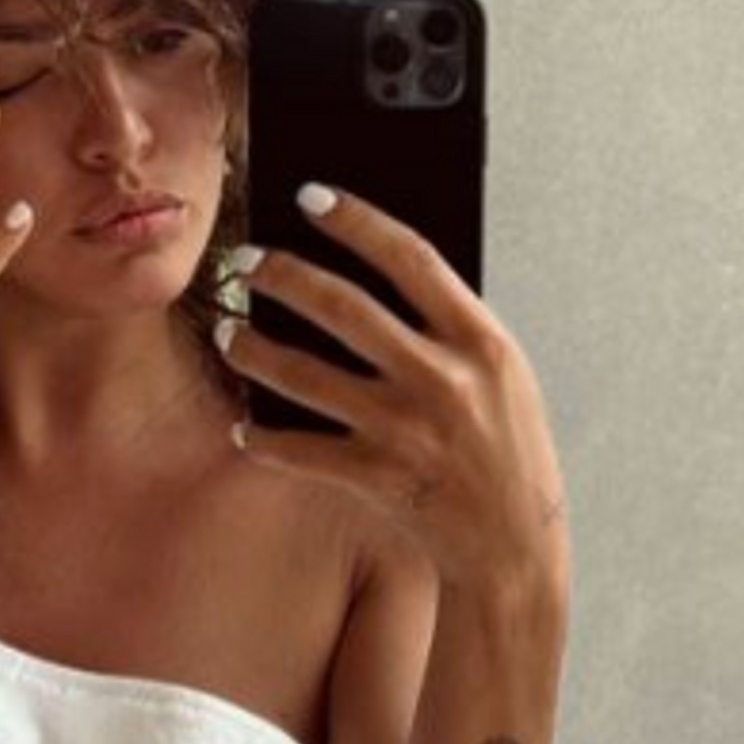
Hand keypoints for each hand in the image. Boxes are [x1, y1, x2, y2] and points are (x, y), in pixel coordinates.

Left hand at [223, 186, 569, 595]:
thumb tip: (374, 272)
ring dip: (254, 348)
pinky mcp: (379, 478)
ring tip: (228, 332)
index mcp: (482, 342)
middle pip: (343, 306)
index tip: (310, 196)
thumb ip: (449, 327)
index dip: (357, 219)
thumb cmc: (505, 448)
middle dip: (281, 274)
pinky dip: (264, 438)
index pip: (411, 257)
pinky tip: (245, 427)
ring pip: (305, 374)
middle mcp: (444, 380)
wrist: (515, 546)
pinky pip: (301, 449)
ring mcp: (408, 430)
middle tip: (243, 261)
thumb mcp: (500, 375)